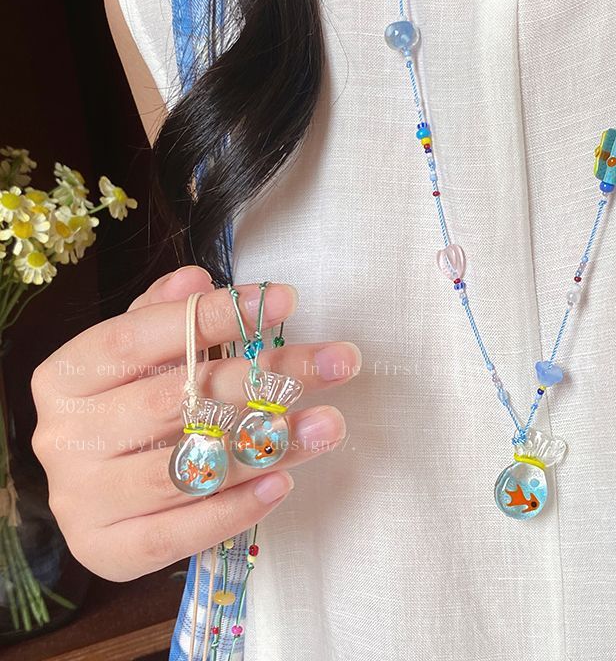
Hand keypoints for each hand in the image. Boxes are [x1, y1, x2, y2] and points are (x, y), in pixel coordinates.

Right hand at [31, 266, 359, 581]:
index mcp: (66, 376)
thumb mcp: (138, 354)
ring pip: (188, 467)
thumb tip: (196, 279)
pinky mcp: (107, 550)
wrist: (92, 489)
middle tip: (335, 364)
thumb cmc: (124, 405)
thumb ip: (164, 316)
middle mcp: (66, 436)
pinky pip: (180, 532)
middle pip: (176, 400)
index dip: (214, 316)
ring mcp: (81, 499)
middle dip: (264, 377)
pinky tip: (284, 481)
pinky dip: (236, 507)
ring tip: (329, 424)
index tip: (285, 301)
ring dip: (268, 444)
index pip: (141, 337)